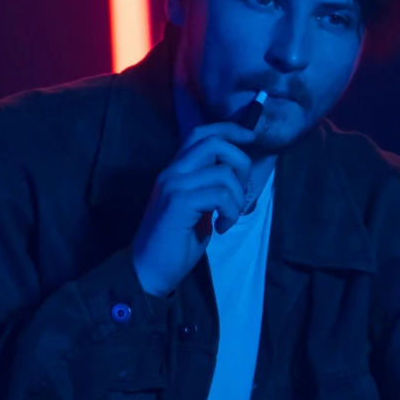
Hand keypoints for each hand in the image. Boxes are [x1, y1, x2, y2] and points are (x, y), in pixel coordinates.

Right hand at [131, 122, 268, 295]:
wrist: (149, 269)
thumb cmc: (176, 243)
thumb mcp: (199, 208)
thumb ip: (211, 187)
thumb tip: (236, 175)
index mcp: (176, 170)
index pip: (201, 133)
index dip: (229, 129)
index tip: (250, 137)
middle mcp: (172, 171)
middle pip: (213, 142)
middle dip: (241, 162)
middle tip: (240, 191)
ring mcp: (174, 185)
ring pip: (223, 172)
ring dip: (237, 197)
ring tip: (227, 218)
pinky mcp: (179, 202)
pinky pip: (220, 195)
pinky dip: (230, 212)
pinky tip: (221, 228)